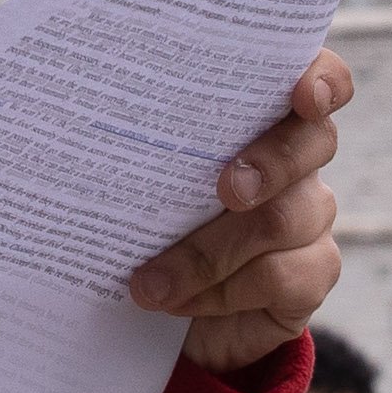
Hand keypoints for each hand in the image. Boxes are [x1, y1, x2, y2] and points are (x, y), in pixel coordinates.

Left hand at [129, 51, 351, 376]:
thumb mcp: (139, 174)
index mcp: (260, 116)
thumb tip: (69, 108)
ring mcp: (311, 216)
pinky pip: (279, 277)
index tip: (303, 93)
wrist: (166, 312)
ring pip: (282, 219)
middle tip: (225, 189)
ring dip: (205, 252)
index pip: (318, 79)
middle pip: (313, 142)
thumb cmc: (146, 216)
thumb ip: (140, 140)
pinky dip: (219, 291)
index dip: (322, 80)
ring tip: (148, 281)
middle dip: (269, 162)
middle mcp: (298, 160)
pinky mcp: (312, 273)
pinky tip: (176, 302)